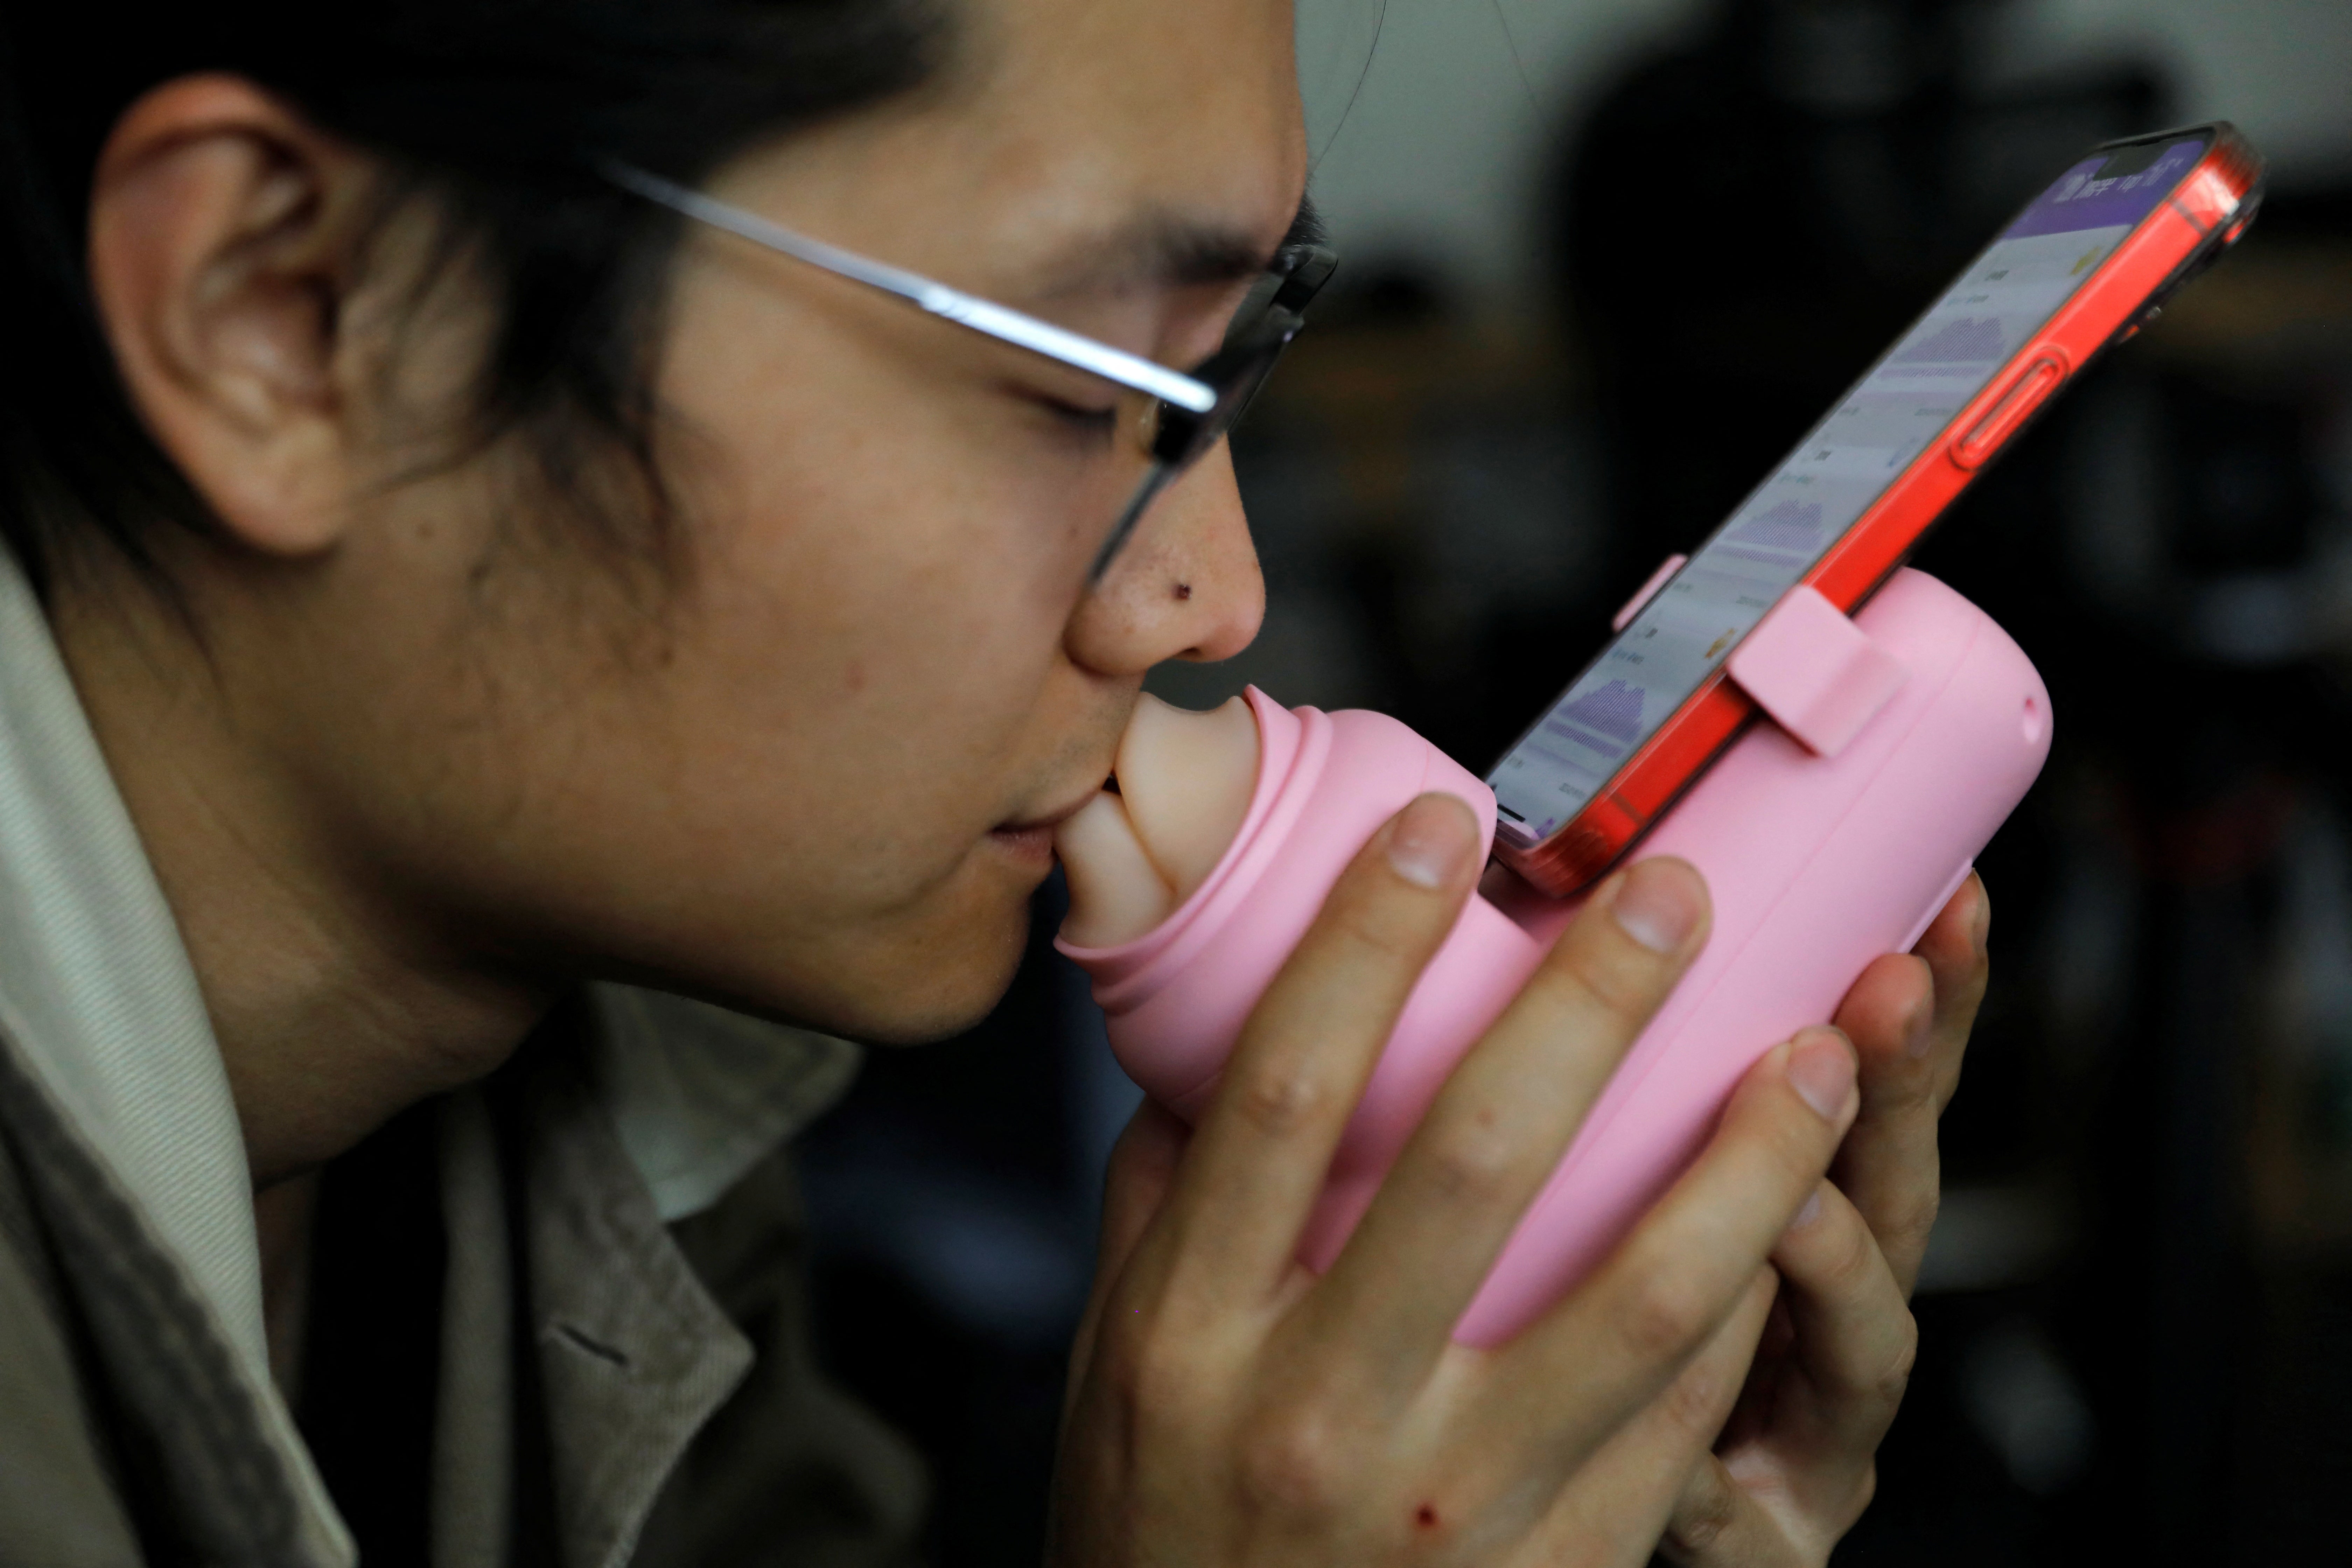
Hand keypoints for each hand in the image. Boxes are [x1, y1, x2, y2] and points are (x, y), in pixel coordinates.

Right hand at [1048, 794, 1863, 1566]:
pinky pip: (1675, 1416)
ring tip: (1817, 1043)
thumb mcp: (1115, 1369)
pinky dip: (1748, 1302)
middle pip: (1476, 1160)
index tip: (1442, 829)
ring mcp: (1445, 1500)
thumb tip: (1207, 1053)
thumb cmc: (1158, 1536)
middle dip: (1592, 1005)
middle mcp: (1317, 1406)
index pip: (1282, 1091)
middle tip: (1671, 891)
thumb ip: (1164, 1209)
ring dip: (1744, 1154)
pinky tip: (1796, 1212)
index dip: (1367, 943)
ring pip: (1635, 1295)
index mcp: (1191, 1333)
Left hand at [1650, 874, 1990, 1564]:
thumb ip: (1628, 1122)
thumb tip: (1585, 956)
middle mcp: (1829, 1328)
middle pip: (1893, 1198)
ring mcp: (1814, 1441)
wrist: (1582, 1523)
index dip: (1923, 1011)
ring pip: (1862, 1348)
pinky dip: (1714, 1481)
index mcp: (1806, 1236)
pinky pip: (1743, 1513)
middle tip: (1889, 990)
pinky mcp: (1769, 1545)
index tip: (1944, 900)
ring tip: (1799, 1206)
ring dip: (1835, 1264)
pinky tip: (1688, 1459)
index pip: (1873, 1100)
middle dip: (1898, 1091)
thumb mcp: (1619, 1216)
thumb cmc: (1598, 1358)